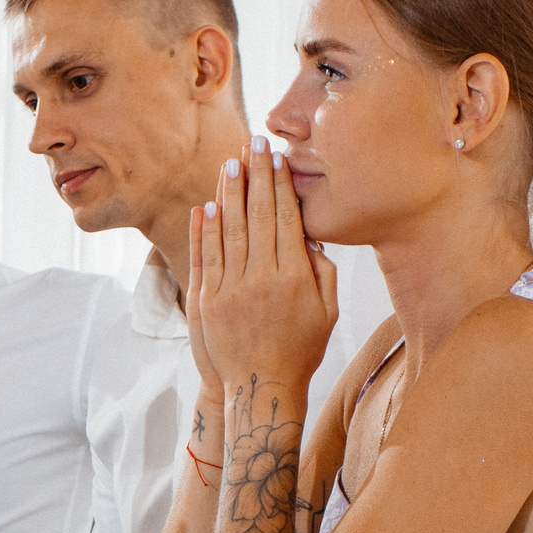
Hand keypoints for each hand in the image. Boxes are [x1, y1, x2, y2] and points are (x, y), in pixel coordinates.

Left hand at [188, 136, 336, 394]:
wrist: (261, 388)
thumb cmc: (300, 350)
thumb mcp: (327, 313)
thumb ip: (323, 274)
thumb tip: (312, 239)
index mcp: (296, 277)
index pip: (285, 218)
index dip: (280, 185)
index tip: (278, 158)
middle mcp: (263, 278)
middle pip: (257, 215)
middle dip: (256, 175)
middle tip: (254, 144)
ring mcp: (232, 289)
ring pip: (230, 230)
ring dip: (229, 194)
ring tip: (230, 164)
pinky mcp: (208, 301)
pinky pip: (207, 256)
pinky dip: (205, 229)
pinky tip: (207, 205)